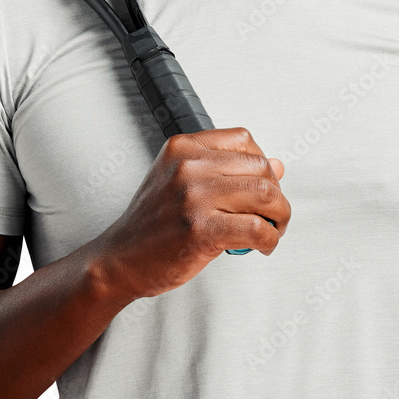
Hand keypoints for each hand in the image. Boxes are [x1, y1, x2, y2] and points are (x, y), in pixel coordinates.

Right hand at [98, 128, 289, 300]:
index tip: (264, 181)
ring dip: (279, 216)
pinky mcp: (202, 229)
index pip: (243, 139)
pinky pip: (256, 228)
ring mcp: (194, 197)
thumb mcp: (180, 180)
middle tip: (274, 212)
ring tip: (272, 229)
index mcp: (183, 147)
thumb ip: (224, 170)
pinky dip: (269, 239)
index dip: (262, 162)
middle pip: (259, 167)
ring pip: (265, 194)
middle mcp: (188, 166)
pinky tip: (262, 245)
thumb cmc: (151, 223)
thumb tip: (276, 165)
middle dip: (277, 193)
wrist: (119, 259)